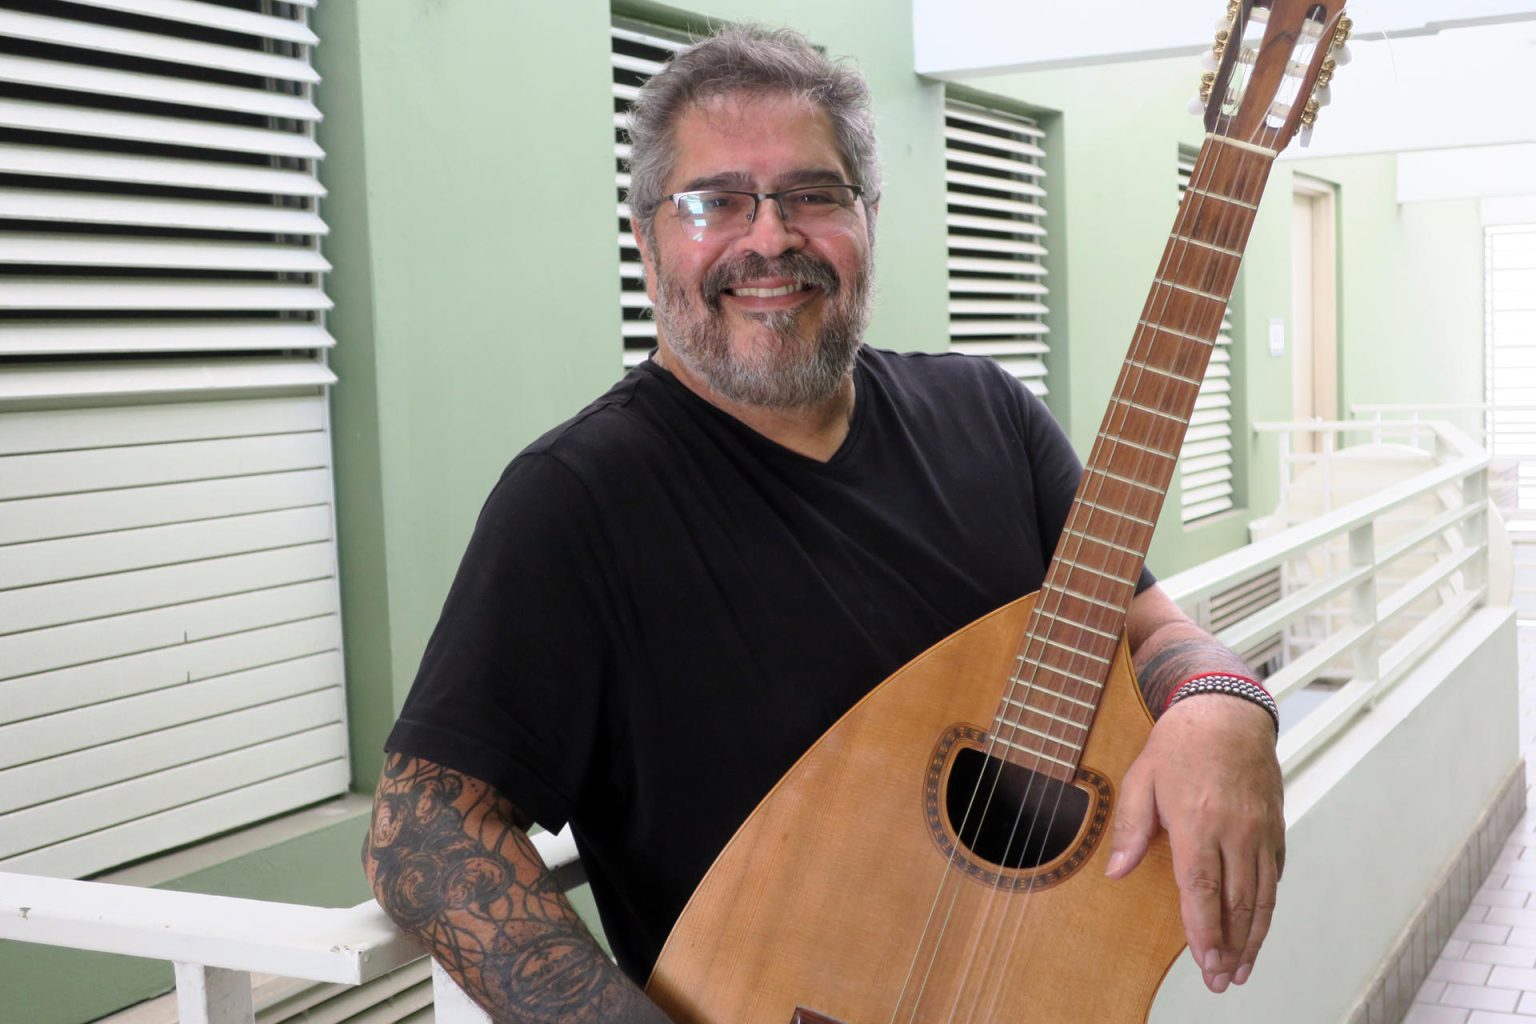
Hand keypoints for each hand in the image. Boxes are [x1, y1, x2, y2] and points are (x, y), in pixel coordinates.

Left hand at [1104, 694, 1284, 992]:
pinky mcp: (1275, 828)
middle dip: (1230, 948)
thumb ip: (1131, 828)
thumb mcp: (1141, 777)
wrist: (1227, 712)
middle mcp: (1236, 831)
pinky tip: (1258, 928)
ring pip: (1262, 897)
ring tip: (1243, 970)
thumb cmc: (1179, 743)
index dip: (1205, 931)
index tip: (1205, 962)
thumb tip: (1117, 872)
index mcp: (1198, 820)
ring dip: (1254, 938)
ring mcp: (1260, 831)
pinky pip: (1274, 876)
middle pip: (1237, 903)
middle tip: (1222, 981)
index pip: (1203, 888)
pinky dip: (1267, 908)